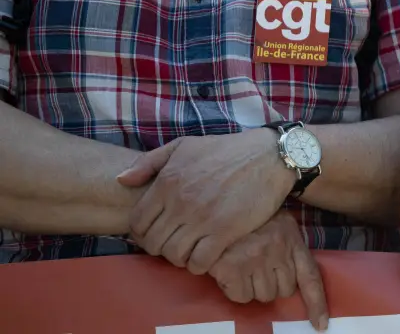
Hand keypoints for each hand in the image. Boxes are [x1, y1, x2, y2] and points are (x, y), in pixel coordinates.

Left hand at [118, 129, 294, 273]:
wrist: (269, 156)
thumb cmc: (226, 150)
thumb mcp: (185, 146)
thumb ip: (149, 162)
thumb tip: (121, 180)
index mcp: (167, 182)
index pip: (138, 223)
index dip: (141, 234)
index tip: (155, 234)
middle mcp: (181, 202)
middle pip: (154, 243)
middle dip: (161, 247)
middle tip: (175, 243)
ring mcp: (203, 218)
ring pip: (174, 256)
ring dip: (180, 257)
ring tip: (191, 249)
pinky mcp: (225, 231)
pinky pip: (199, 262)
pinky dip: (199, 264)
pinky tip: (207, 254)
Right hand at [209, 211, 328, 331]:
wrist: (217, 207)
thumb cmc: (250, 220)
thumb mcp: (278, 225)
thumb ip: (288, 248)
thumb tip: (293, 282)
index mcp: (291, 238)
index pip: (310, 276)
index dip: (317, 303)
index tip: (320, 325)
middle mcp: (277, 250)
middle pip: (284, 291)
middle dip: (272, 285)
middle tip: (258, 268)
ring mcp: (255, 260)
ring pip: (262, 296)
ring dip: (253, 288)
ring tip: (243, 267)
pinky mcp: (232, 269)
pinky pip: (241, 297)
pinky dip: (235, 290)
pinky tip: (230, 272)